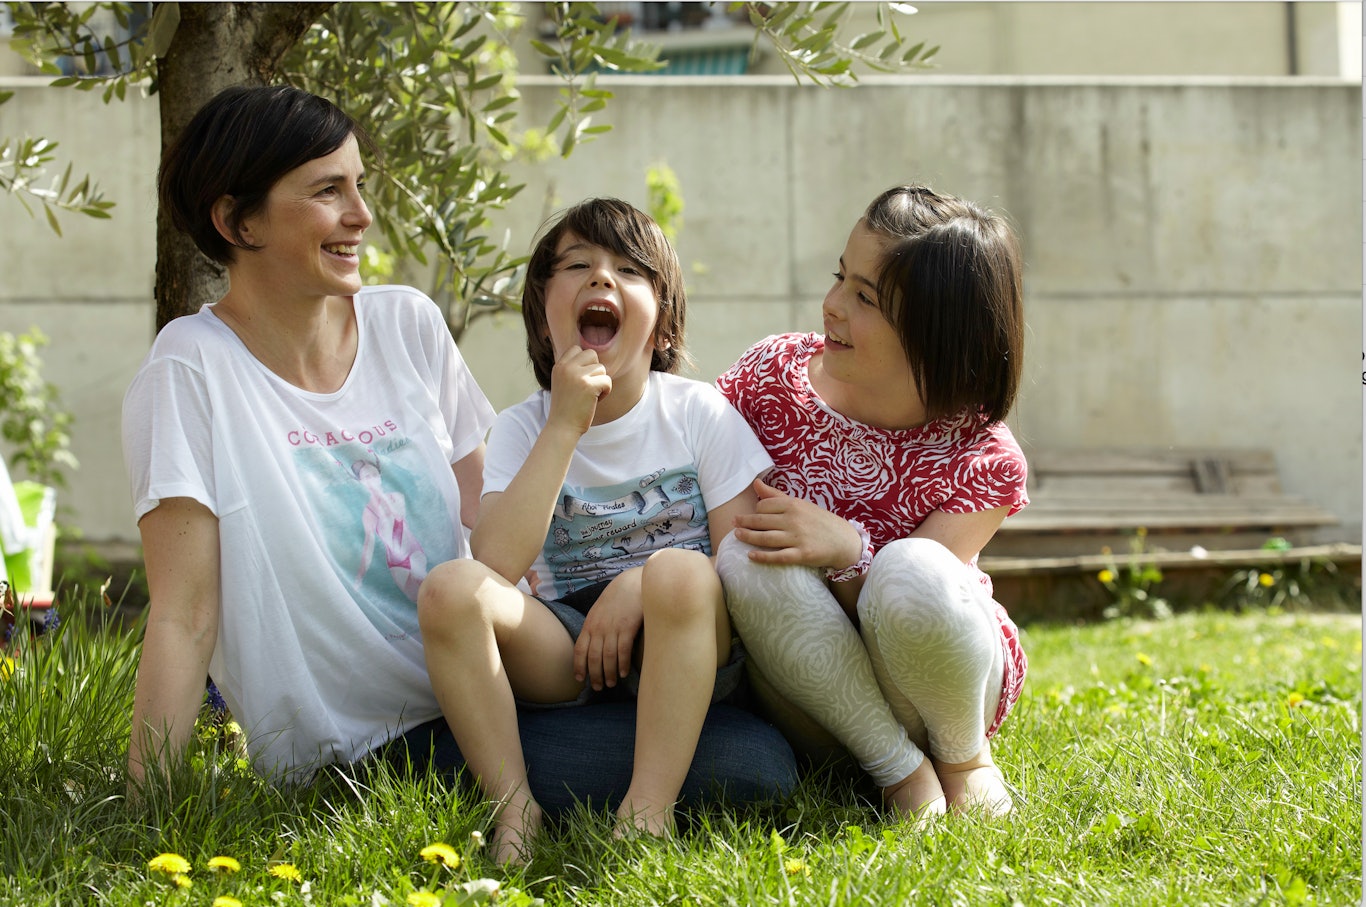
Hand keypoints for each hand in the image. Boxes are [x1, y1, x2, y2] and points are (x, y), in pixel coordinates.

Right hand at [547, 345, 611, 436]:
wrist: (562, 427)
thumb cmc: (566, 408)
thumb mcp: (563, 382)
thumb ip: (573, 369)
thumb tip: (593, 357)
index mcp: (558, 366)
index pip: (577, 349)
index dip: (585, 363)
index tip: (582, 379)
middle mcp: (566, 368)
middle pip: (591, 354)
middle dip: (595, 370)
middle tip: (589, 386)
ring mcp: (577, 375)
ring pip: (601, 368)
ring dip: (600, 382)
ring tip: (590, 396)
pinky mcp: (589, 385)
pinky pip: (607, 381)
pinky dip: (606, 392)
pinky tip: (595, 401)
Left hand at [574, 571, 642, 690]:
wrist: (633, 582)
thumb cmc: (618, 597)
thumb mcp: (600, 610)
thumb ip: (596, 627)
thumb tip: (594, 644)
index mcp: (590, 623)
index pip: (580, 649)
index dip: (579, 666)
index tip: (580, 679)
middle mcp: (598, 627)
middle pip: (593, 657)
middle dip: (594, 675)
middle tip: (598, 687)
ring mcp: (612, 628)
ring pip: (607, 657)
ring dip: (608, 673)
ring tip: (611, 683)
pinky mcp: (627, 627)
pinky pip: (623, 651)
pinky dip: (622, 664)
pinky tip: (623, 672)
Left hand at [731, 477, 863, 570]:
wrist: (844, 541)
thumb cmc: (819, 521)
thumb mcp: (800, 504)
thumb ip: (776, 496)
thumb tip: (756, 483)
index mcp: (793, 505)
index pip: (764, 505)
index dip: (755, 510)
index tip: (752, 515)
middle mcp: (794, 520)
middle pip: (761, 521)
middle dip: (744, 522)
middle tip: (733, 524)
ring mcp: (797, 538)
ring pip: (765, 538)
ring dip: (748, 537)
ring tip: (737, 536)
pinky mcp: (802, 555)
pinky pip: (777, 556)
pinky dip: (762, 556)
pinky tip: (750, 556)